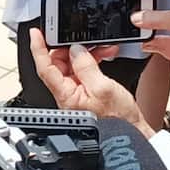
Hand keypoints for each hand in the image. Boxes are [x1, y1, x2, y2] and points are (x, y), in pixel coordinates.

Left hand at [28, 28, 151, 136]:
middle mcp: (68, 94)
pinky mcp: (88, 93)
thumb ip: (86, 66)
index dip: (38, 48)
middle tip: (81, 38)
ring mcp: (78, 93)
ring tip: (100, 48)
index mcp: (66, 95)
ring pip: (72, 65)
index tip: (36, 33)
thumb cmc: (119, 122)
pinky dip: (92, 60)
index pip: (45, 67)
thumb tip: (75, 49)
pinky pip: (84, 71)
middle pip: (58, 63)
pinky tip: (103, 56)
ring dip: (85, 53)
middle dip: (69, 47)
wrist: (133, 137)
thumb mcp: (103, 88)